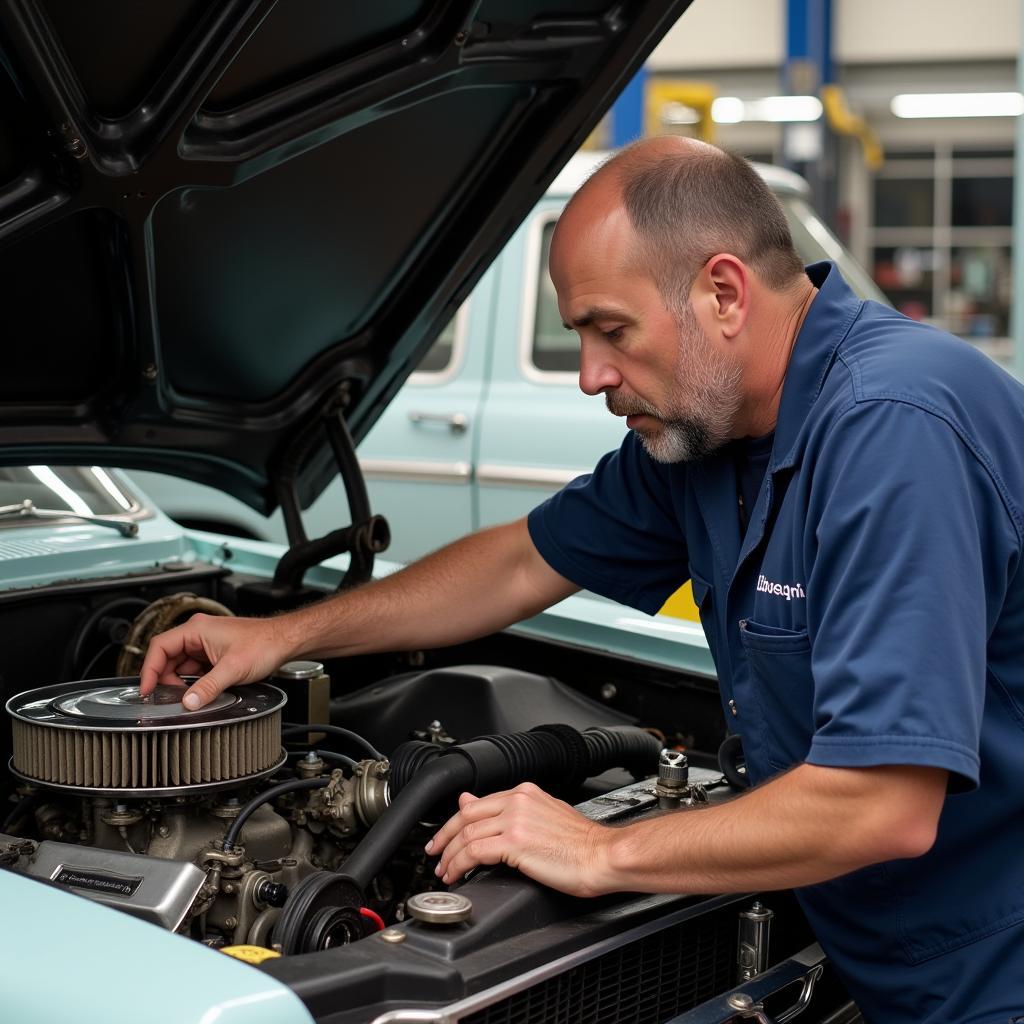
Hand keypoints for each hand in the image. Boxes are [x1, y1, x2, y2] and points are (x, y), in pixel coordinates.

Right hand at [139, 613, 292, 709]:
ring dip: (181, 681)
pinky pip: (194, 668)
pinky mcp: (214, 653)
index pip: (160, 647)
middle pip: (168, 657)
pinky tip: (199, 691)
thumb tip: (188, 702)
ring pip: (181, 664)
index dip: (149, 669)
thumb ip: (208, 687)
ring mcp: (206, 643)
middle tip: (168, 698)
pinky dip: (193, 681)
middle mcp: (199, 633)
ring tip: (187, 696)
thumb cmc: (265, 643)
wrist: (285, 641)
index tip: (146, 689)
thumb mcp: (233, 669)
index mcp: (197, 629)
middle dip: (166, 679)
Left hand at [425, 782, 612, 897]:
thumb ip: (511, 811)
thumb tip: (479, 803)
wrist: (603, 856)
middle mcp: (517, 801)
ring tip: (444, 871)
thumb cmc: (583, 844)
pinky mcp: (515, 842)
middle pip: (465, 816)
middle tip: (434, 854)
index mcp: (524, 793)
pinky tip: (457, 875)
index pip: (477, 803)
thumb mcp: (544, 817)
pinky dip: (459, 865)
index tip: (446, 837)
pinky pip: (474, 852)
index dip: (455, 822)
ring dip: (450, 856)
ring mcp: (515, 819)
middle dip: (444, 837)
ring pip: (466, 834)